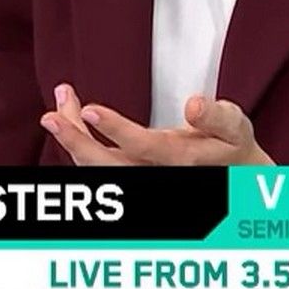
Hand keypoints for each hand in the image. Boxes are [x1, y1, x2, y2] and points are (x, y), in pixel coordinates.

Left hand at [41, 83, 273, 166]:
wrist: (236, 183)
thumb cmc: (234, 149)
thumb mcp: (236, 129)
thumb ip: (218, 117)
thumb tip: (194, 105)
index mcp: (181, 163)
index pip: (144, 149)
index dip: (116, 131)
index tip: (90, 110)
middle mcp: (156, 179)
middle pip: (108, 170)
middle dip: (76, 143)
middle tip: (51, 116)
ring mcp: (140, 182)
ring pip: (97, 170)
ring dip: (73, 140)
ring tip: (58, 108)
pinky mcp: (131, 177)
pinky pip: (97, 166)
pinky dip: (80, 142)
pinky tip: (71, 119)